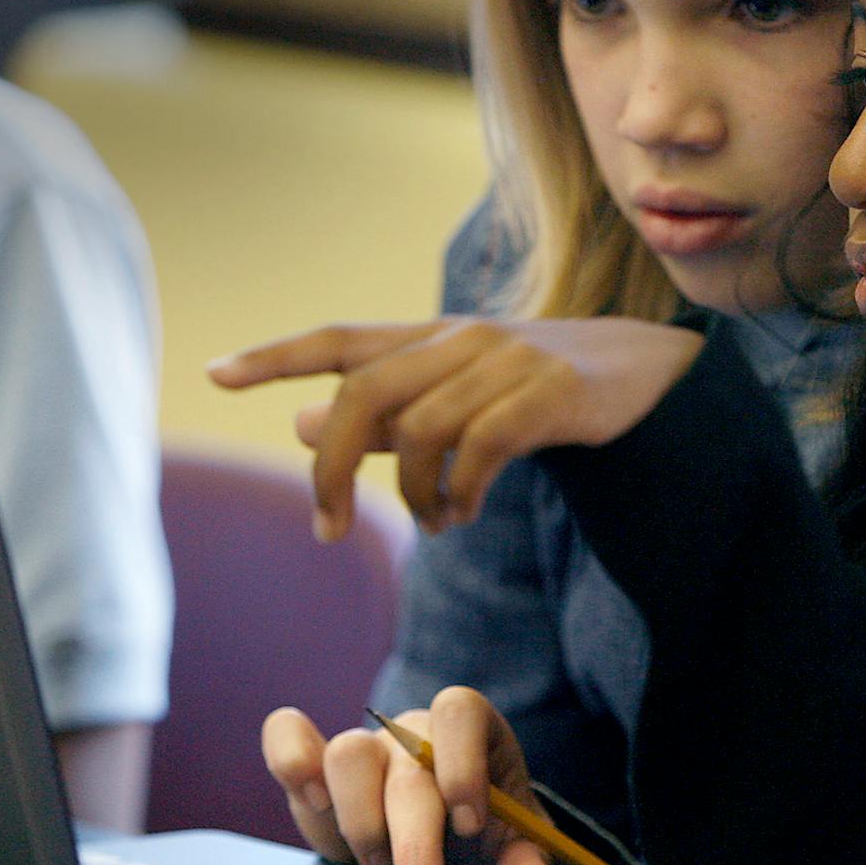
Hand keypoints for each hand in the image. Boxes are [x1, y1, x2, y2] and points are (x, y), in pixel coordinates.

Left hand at [208, 317, 702, 536]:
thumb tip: (297, 425)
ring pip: (420, 430)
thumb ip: (383, 415)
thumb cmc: (539, 391)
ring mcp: (508, 362)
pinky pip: (480, 447)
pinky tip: (464, 512)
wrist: (650, 374)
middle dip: (330, 467)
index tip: (215, 374)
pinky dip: (459, 492)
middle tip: (325, 527)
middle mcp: (461, 339)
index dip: (276, 356)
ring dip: (412, 494)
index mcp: (431, 337)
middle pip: (365, 392)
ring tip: (434, 520)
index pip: (340, 339)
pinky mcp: (550, 392)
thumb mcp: (457, 396)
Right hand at [261, 690, 552, 864]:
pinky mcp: (316, 768)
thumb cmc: (483, 830)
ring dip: (362, 824)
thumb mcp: (515, 846)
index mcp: (469, 729)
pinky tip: (313, 802)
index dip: (462, 766)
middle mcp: (411, 730)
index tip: (470, 827)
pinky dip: (290, 760)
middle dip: (415, 845)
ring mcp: (364, 746)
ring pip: (347, 755)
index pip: (458, 713)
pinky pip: (287, 737)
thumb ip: (526, 862)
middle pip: (406, 765)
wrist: (444, 833)